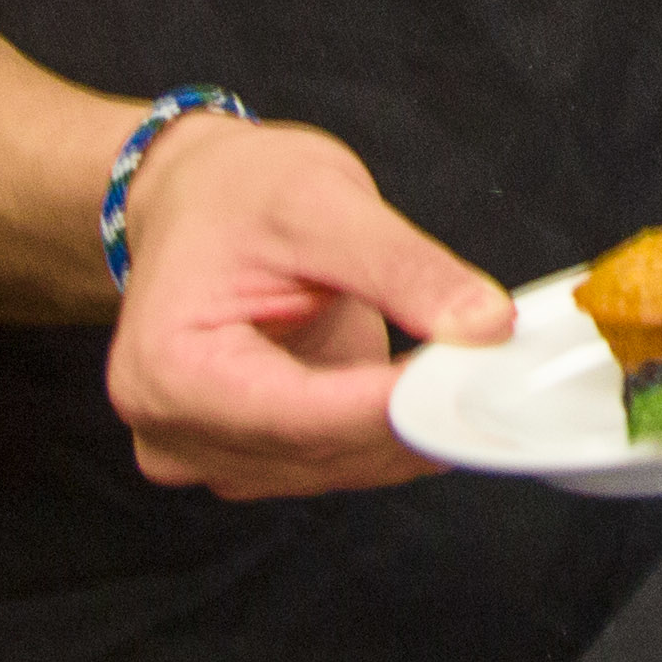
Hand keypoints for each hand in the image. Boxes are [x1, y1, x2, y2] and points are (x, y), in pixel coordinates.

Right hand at [107, 113, 515, 497]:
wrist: (197, 199)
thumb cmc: (234, 193)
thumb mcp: (322, 202)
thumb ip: (405, 268)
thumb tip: (484, 325)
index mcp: (167, 369)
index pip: (299, 416)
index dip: (395, 408)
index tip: (475, 382)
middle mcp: (174, 429)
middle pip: (322, 452)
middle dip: (416, 415)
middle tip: (494, 365)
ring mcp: (208, 453)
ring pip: (338, 468)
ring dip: (410, 429)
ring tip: (465, 364)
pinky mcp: (248, 455)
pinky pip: (335, 462)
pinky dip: (389, 431)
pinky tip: (429, 389)